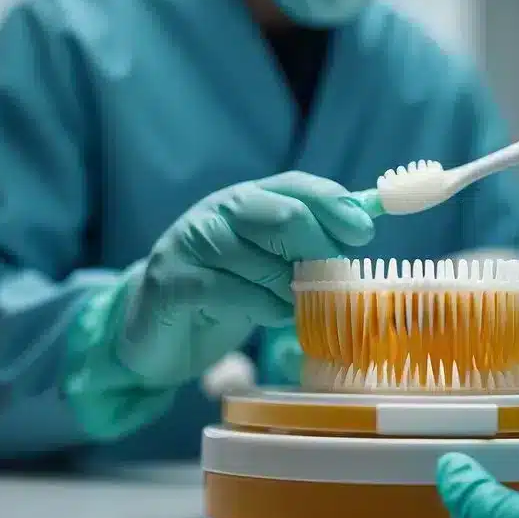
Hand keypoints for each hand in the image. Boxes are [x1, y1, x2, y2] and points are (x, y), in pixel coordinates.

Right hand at [65, 172, 371, 437]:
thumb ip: (308, 243)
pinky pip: (234, 293)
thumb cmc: (225, 292)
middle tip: (333, 280)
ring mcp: (191, 244)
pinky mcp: (173, 283)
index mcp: (245, 199)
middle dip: (320, 251)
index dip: (336, 205)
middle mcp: (217, 212)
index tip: (364, 234)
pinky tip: (271, 317)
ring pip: (264, 261)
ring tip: (297, 306)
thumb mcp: (269, 263)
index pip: (297, 186)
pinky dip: (265, 309)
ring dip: (293, 291)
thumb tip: (364, 224)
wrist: (154, 331)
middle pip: (286, 217)